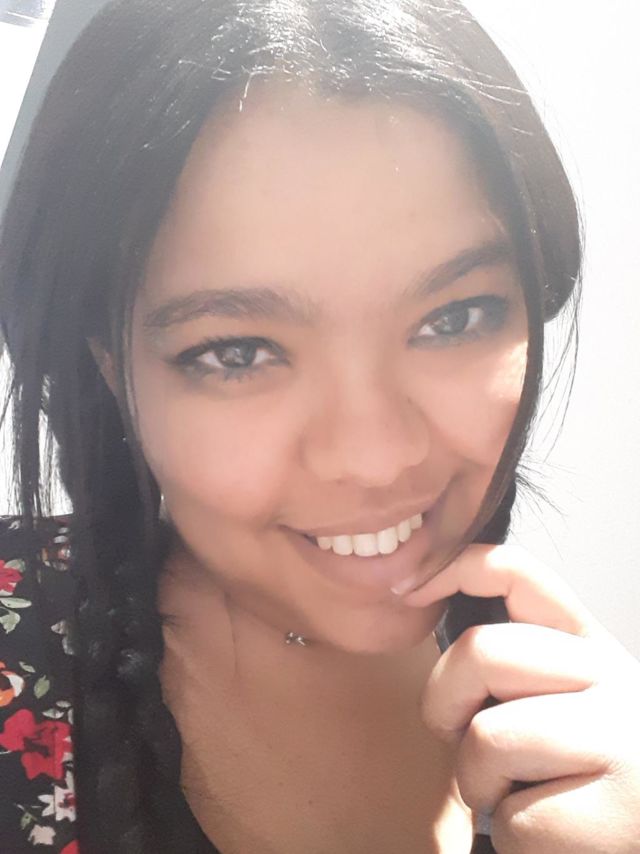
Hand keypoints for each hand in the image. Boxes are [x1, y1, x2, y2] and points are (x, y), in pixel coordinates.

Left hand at [402, 544, 639, 852]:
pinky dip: (511, 832)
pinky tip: (545, 831)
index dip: (451, 567)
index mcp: (587, 644)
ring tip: (514, 792)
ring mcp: (618, 742)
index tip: (406, 590)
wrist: (632, 837)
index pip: (516, 572)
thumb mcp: (549, 696)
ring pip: (487, 737)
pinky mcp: (614, 811)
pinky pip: (511, 814)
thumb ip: (506, 656)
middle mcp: (612, 678)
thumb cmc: (574, 770)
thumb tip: (417, 600)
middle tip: (459, 737)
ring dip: (478, 780)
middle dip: (444, 702)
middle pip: (481, 652)